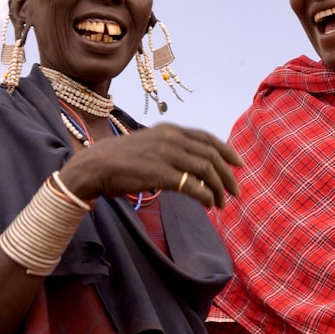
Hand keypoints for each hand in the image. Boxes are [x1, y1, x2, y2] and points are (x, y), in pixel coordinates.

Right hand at [56, 123, 242, 207]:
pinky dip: (204, 195)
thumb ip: (174, 149)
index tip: (239, 164)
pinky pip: (192, 185)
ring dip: (218, 188)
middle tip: (235, 191)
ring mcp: (166, 155)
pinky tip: (208, 204)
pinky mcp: (160, 173)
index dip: (227, 151)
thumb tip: (197, 164)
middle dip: (227, 175)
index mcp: (171, 130)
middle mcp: (171, 138)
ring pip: (205, 170)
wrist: (96, 165)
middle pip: (211, 155)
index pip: (207, 138)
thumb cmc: (123, 159)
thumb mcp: (152, 144)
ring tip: (222, 203)